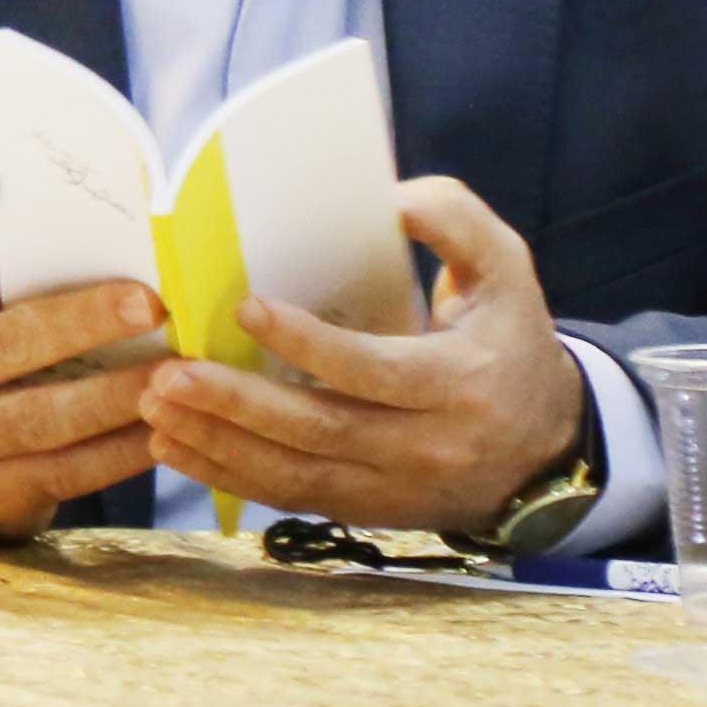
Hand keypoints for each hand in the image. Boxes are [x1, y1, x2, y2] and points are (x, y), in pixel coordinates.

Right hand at [0, 156, 167, 537]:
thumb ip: (2, 288)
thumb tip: (102, 253)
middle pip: (13, 342)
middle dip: (84, 321)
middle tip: (149, 303)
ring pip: (48, 415)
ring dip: (119, 396)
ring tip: (175, 376)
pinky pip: (67, 471)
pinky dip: (119, 454)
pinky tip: (162, 434)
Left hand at [146, 174, 586, 534]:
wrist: (552, 446)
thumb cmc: (510, 340)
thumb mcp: (505, 270)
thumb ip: (453, 220)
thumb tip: (389, 196)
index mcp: (462, 383)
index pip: (376, 372)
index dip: (310, 345)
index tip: (245, 309)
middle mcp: (430, 445)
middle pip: (324, 431)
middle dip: (239, 404)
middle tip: (167, 373)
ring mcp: (399, 489)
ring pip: (298, 475)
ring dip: (219, 444)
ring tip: (154, 407)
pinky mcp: (372, 510)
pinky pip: (293, 500)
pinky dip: (229, 477)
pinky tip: (174, 447)